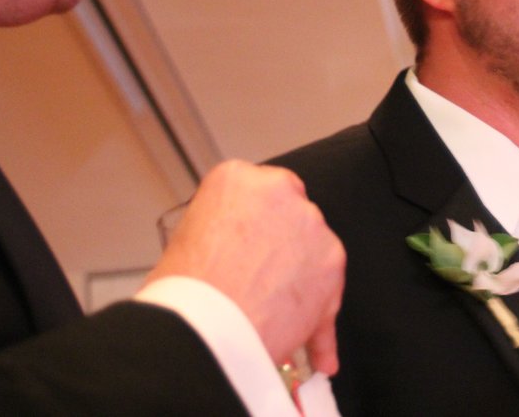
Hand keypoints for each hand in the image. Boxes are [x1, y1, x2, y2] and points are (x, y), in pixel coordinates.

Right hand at [144, 160, 345, 374]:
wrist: (204, 332)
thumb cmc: (186, 292)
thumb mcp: (189, 235)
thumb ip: (226, 225)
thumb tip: (241, 241)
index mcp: (239, 179)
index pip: (260, 191)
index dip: (255, 222)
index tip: (249, 242)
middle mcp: (283, 194)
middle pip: (291, 216)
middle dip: (281, 244)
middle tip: (255, 276)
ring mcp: (313, 228)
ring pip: (313, 249)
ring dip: (299, 275)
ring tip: (267, 310)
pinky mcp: (333, 265)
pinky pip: (328, 292)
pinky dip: (317, 314)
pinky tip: (307, 340)